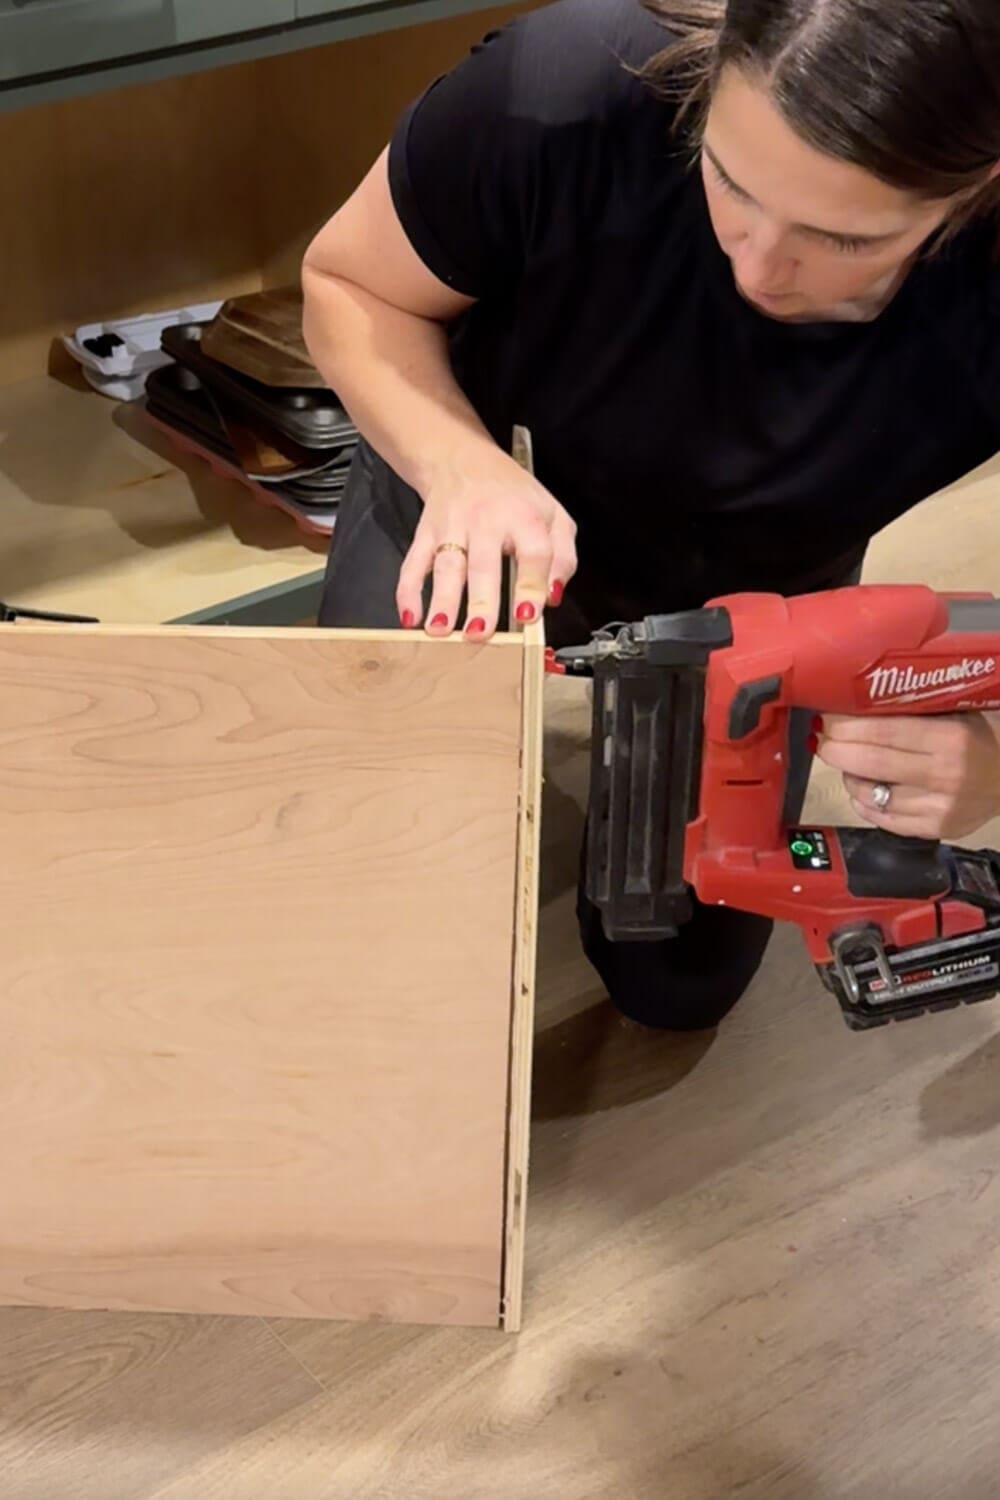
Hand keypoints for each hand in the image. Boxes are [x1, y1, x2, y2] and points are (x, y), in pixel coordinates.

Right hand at [395, 449, 576, 639]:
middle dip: (481, 600)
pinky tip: (409, 617)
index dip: (531, 586)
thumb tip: (552, 597)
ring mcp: (452, 527)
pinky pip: (414, 562)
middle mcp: (486, 521)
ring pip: (446, 565)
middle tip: (479, 632)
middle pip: (484, 564)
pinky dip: (408, 590)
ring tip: (439, 630)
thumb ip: (562, 557)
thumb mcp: (554, 516)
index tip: (527, 617)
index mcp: (525, 517)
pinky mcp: (426, 532)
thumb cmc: (514, 496)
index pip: (533, 553)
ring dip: (442, 599)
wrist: (463, 458)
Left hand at [816, 712, 999, 839]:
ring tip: (849, 763)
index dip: (845, 726)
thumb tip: (855, 705)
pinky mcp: (933, 830)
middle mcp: (943, 775)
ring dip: (849, 776)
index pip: (882, 732)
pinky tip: (864, 788)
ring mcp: (937, 808)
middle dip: (835, 750)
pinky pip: (881, 818)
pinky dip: (863, 802)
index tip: (825, 720)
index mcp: (949, 738)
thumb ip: (914, 712)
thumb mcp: (957, 714)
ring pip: (869, 794)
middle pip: (869, 762)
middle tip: (821, 739)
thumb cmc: (982, 738)